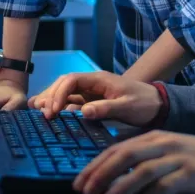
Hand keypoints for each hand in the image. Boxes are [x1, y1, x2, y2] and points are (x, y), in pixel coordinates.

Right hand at [28, 71, 161, 125]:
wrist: (157, 105)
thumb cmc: (144, 103)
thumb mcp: (127, 107)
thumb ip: (106, 108)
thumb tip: (83, 111)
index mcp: (99, 79)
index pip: (72, 80)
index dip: (59, 93)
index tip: (54, 110)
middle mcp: (92, 83)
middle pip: (64, 84)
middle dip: (51, 96)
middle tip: (43, 114)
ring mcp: (91, 92)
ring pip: (65, 92)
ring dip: (52, 100)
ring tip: (37, 111)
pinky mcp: (92, 102)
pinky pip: (71, 102)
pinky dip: (59, 107)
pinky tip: (49, 113)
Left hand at [74, 131, 194, 193]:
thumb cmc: (194, 161)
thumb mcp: (166, 154)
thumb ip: (143, 160)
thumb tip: (112, 178)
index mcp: (153, 137)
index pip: (117, 148)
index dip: (96, 164)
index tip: (79, 181)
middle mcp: (163, 143)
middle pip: (125, 156)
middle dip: (101, 174)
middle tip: (85, 192)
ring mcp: (177, 157)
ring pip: (141, 172)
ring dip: (119, 190)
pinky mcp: (190, 174)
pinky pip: (162, 188)